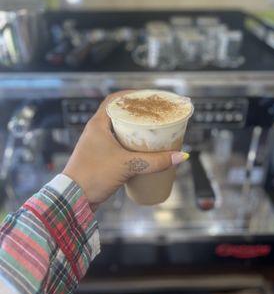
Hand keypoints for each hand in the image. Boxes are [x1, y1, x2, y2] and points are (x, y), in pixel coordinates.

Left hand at [63, 91, 188, 210]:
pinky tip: (142, 149)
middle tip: (153, 114)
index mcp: (98, 124)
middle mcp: (96, 131)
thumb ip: (154, 161)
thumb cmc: (94, 175)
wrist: (73, 199)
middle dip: (136, 113)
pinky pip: (118, 145)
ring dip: (133, 129)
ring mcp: (97, 145)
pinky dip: (130, 144)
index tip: (147, 97)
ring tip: (151, 130)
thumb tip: (180, 156)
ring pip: (118, 130)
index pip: (113, 100)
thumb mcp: (128, 165)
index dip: (130, 95)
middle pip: (118, 114)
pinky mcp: (100, 158)